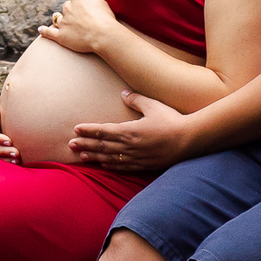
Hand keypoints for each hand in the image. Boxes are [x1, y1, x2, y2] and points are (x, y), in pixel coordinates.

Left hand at [38, 0, 116, 54]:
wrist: (102, 34)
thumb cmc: (106, 18)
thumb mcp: (102, 2)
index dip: (82, 5)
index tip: (88, 11)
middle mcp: (68, 7)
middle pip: (67, 7)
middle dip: (72, 12)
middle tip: (82, 21)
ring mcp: (63, 21)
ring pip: (59, 18)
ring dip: (62, 20)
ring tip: (67, 25)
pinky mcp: (61, 35)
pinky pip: (49, 32)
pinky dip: (44, 31)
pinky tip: (40, 30)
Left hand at [69, 93, 191, 171]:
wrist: (190, 141)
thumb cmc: (172, 121)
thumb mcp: (154, 106)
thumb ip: (137, 99)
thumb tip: (124, 93)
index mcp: (130, 131)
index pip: (103, 131)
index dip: (89, 131)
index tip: (76, 129)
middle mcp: (130, 146)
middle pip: (102, 146)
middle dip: (85, 145)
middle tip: (70, 144)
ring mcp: (136, 158)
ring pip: (110, 158)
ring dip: (94, 157)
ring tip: (81, 156)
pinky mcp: (144, 165)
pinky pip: (123, 167)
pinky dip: (110, 166)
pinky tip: (103, 165)